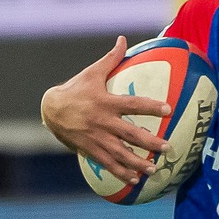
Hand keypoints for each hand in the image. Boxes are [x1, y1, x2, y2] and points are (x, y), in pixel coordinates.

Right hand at [40, 35, 171, 183]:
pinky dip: (120, 172)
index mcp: (105, 102)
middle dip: (149, 142)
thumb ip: (111, 58)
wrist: (51, 110)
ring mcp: (96, 138)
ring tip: (153, 170)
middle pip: (130, 134)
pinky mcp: (89, 149)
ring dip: (137, 163)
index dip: (150, 106)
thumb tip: (123, 39)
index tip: (168, 109)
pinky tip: (133, 180)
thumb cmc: (75, 89)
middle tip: (167, 148)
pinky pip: (107, 163)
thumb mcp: (92, 73)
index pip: (132, 104)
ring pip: (120, 153)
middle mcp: (102, 122)